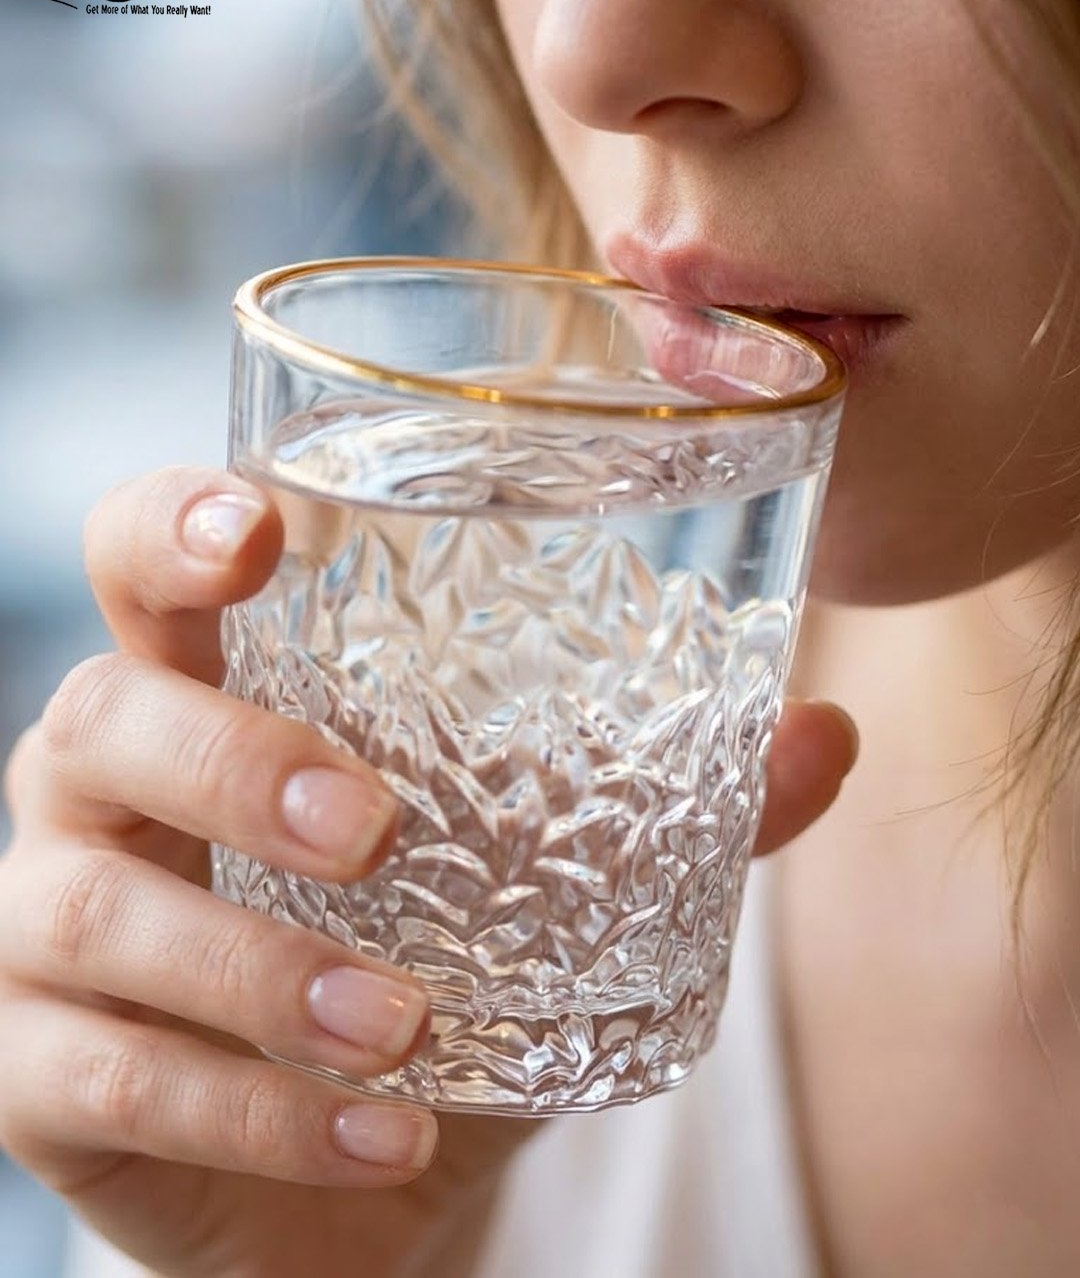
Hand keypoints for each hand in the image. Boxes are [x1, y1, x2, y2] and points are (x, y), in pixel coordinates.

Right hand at [0, 466, 857, 1277]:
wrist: (340, 1170)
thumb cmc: (424, 969)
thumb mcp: (535, 880)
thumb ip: (666, 804)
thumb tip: (824, 733)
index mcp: (201, 695)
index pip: (136, 564)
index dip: (172, 527)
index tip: (262, 529)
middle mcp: (98, 792)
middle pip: (98, 719)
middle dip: (228, 759)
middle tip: (372, 824)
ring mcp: (45, 932)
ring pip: (88, 912)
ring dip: (254, 967)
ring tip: (403, 1024)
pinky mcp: (39, 1076)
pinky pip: (111, 1082)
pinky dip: (252, 1112)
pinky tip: (381, 1135)